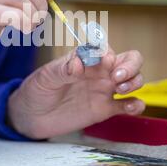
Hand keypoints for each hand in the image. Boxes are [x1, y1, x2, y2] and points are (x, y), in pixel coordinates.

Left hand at [8, 48, 144, 138]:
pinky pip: (128, 105)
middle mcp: (98, 72)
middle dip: (130, 65)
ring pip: (134, 79)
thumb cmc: (36, 91)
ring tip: (120, 90)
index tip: (104, 61)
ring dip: (135, 82)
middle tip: (117, 77)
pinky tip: (129, 107)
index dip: (108, 52)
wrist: (31, 117)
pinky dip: (136, 105)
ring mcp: (104, 90)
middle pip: (128, 60)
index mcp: (84, 59)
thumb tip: (79, 63)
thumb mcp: (45, 77)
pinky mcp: (105, 109)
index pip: (104, 48)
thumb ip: (62, 69)